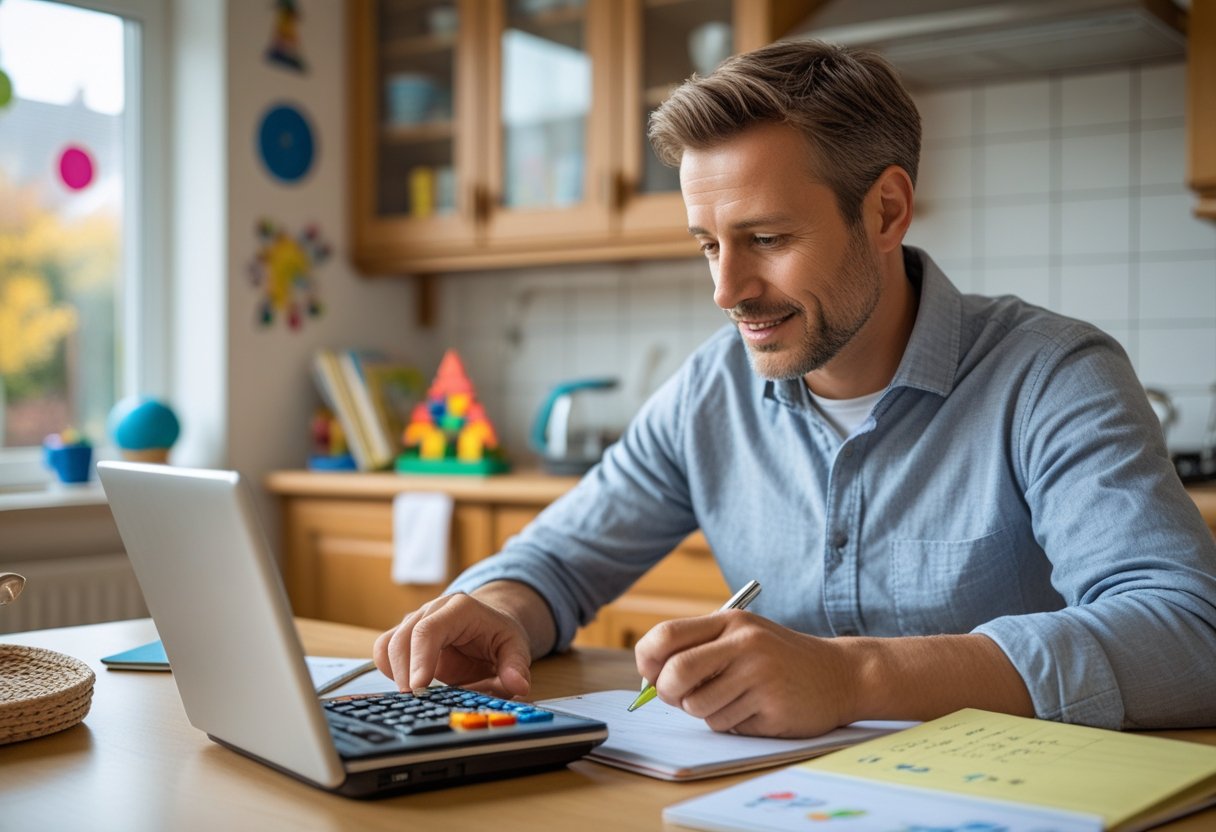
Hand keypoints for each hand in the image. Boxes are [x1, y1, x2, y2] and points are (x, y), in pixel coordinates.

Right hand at [373, 592, 533, 697]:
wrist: (490, 625)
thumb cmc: (499, 635)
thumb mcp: (516, 648)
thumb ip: (516, 667)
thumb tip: (518, 685)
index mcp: (459, 608)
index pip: (429, 630)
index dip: (420, 660)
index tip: (419, 688)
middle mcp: (432, 610)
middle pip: (403, 638)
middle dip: (405, 673)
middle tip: (417, 702)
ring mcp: (416, 622)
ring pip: (388, 644)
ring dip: (395, 673)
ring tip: (415, 695)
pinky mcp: (406, 637)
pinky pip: (385, 652)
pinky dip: (390, 671)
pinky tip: (410, 685)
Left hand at [633, 609, 858, 737]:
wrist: (840, 674)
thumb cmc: (779, 658)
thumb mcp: (742, 637)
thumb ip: (699, 649)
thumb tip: (650, 680)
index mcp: (730, 622)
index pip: (666, 636)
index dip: (648, 660)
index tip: (652, 674)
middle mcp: (744, 644)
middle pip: (676, 674)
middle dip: (668, 692)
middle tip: (679, 697)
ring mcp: (759, 675)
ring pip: (698, 707)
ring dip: (705, 711)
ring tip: (732, 700)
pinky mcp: (771, 707)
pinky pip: (726, 725)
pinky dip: (731, 723)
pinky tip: (754, 709)